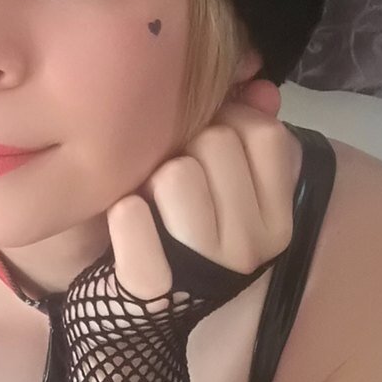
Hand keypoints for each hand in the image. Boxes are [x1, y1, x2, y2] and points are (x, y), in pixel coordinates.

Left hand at [106, 77, 300, 303]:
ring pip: (178, 174)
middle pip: (217, 143)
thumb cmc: (162, 218)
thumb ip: (242, 123)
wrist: (106, 294)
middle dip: (181, 147)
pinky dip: (121, 213)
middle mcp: (254, 246)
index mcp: (275, 215)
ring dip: (149, 179)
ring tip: (144, 201)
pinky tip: (123, 219)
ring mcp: (208, 271)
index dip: (226, 119)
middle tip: (164, 179)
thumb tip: (260, 86)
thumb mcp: (207, 168)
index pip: (264, 133)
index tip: (201, 140)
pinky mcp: (154, 290)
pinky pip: (133, 218)